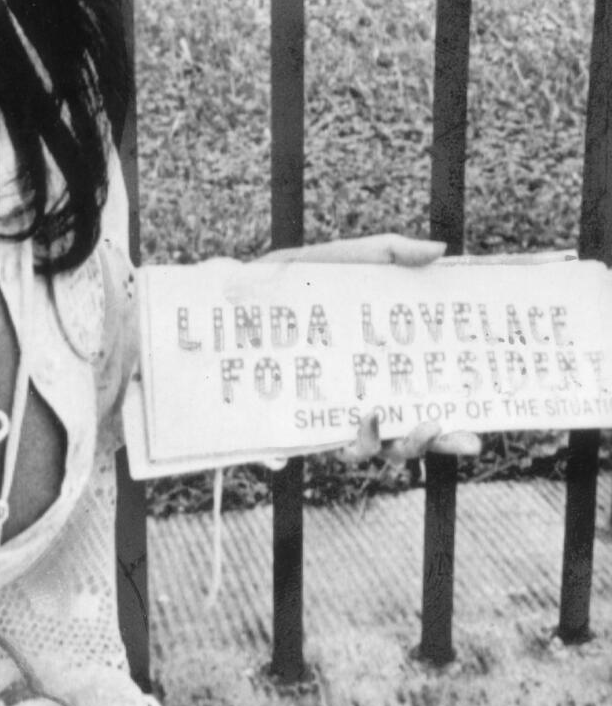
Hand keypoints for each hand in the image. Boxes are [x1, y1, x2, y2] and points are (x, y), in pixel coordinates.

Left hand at [256, 236, 479, 461]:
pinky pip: (283, 450)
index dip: (449, 432)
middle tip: (437, 427)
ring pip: (354, 452)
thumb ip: (388, 253)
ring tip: (370, 415)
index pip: (422, 411)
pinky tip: (286, 453)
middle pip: (399, 443)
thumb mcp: (343, 260)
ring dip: (369, 445)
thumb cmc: (296, 280)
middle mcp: (355, 404)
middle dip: (422, 444)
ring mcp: (318, 417)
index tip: (473, 433)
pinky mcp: (275, 424)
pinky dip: (283, 456)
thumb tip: (440, 250)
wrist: (231, 291)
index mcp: (380, 375)